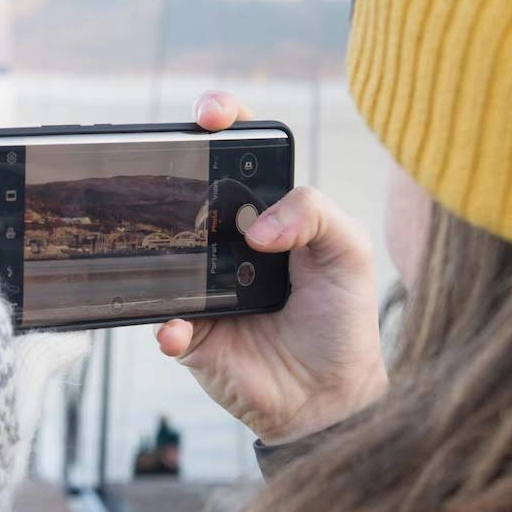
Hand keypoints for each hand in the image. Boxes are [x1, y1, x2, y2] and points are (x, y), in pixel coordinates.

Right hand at [155, 92, 386, 444]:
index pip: (237, 153)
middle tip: (173, 155)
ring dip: (161, 246)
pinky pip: (164, 321)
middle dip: (171, 164)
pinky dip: (168, 324)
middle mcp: (226, 242)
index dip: (222, 123)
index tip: (212, 116)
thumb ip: (317, 214)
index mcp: (266, 212)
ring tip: (177, 246)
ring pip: (164, 253)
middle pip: (188, 190)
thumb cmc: (343, 318)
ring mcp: (202, 285)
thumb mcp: (350, 252)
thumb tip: (258, 227)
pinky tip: (180, 327)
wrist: (331, 396)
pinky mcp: (190, 334)